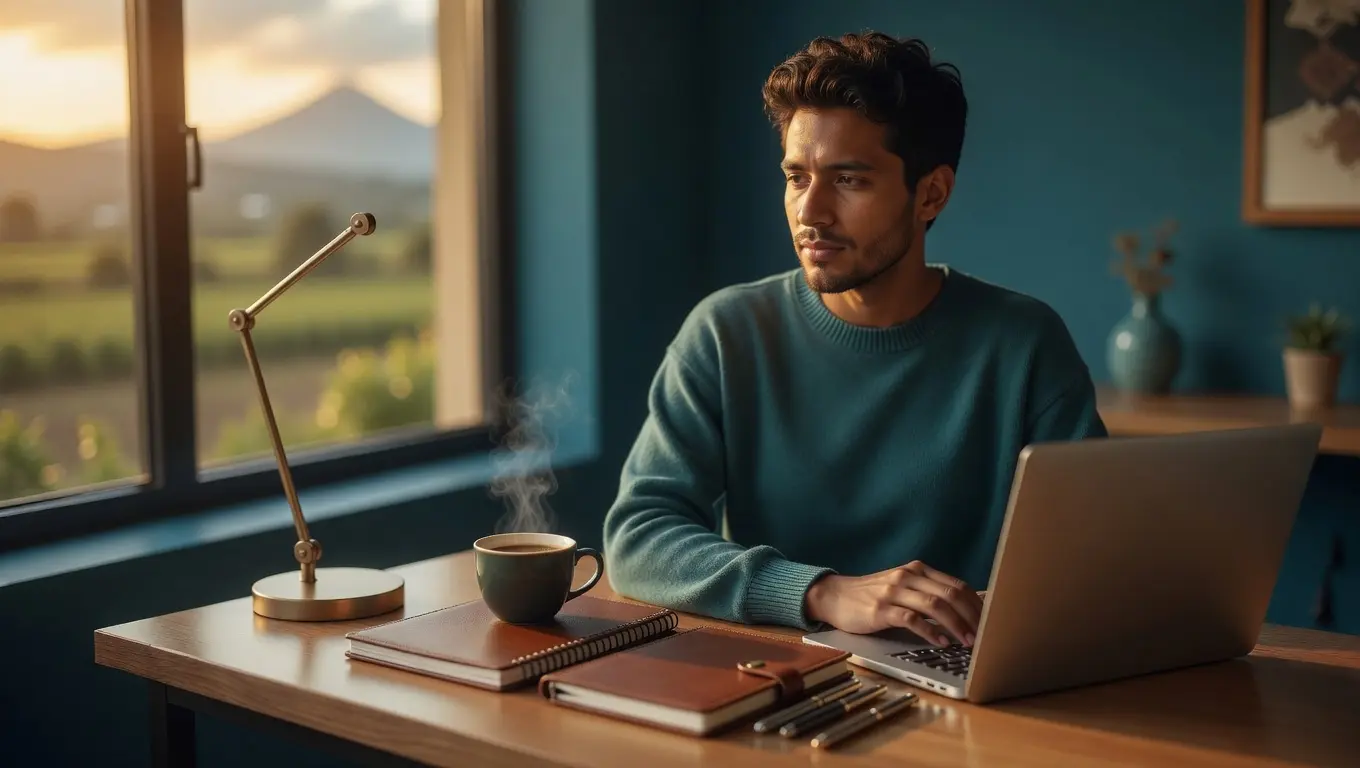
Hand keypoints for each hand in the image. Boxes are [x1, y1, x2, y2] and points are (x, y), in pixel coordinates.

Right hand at [803, 561, 982, 645]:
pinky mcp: (880, 609)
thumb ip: (928, 593)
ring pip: (935, 605)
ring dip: (956, 625)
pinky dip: (929, 631)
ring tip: (968, 642)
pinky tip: (940, 642)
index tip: (991, 622)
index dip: (977, 604)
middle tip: (985, 636)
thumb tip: (964, 612)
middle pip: (951, 593)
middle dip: (973, 616)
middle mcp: (908, 576)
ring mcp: (893, 591)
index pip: (957, 585)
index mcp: (917, 570)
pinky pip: (911, 619)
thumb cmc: (872, 595)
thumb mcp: (902, 587)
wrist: (834, 595)